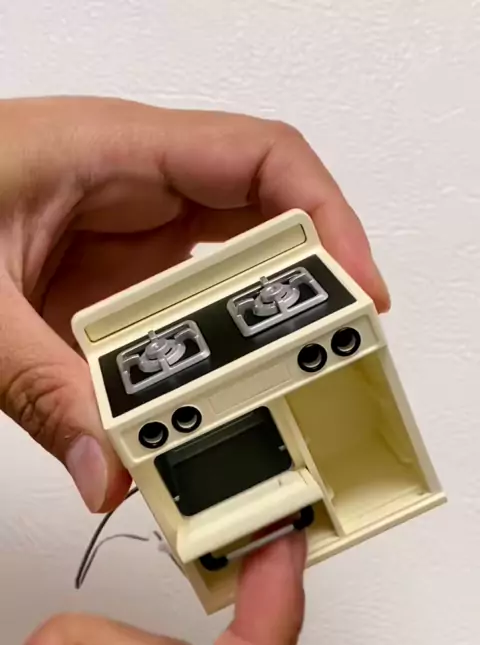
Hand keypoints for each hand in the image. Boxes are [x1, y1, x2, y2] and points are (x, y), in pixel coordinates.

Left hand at [0, 95, 389, 513]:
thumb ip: (40, 386)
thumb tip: (109, 473)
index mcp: (115, 153)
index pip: (261, 159)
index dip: (327, 217)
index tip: (357, 289)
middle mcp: (136, 193)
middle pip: (261, 230)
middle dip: (304, 298)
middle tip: (324, 369)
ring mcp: (126, 244)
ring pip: (225, 285)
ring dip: (253, 344)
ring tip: (273, 403)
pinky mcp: (111, 289)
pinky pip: (182, 324)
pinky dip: (202, 367)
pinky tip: (202, 409)